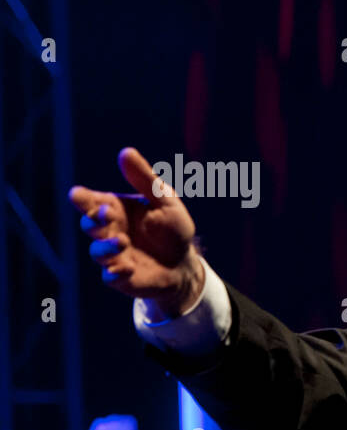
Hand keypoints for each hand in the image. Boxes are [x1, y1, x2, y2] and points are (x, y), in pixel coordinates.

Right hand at [69, 147, 203, 316]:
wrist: (185, 264)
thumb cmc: (173, 229)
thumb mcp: (165, 201)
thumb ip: (145, 179)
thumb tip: (125, 152)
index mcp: (116, 209)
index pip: (91, 201)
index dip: (83, 199)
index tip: (78, 195)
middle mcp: (110, 231)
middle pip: (89, 224)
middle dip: (94, 220)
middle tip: (106, 214)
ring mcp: (114, 255)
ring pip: (97, 251)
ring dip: (106, 246)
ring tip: (122, 241)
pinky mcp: (122, 277)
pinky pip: (110, 277)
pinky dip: (114, 273)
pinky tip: (125, 268)